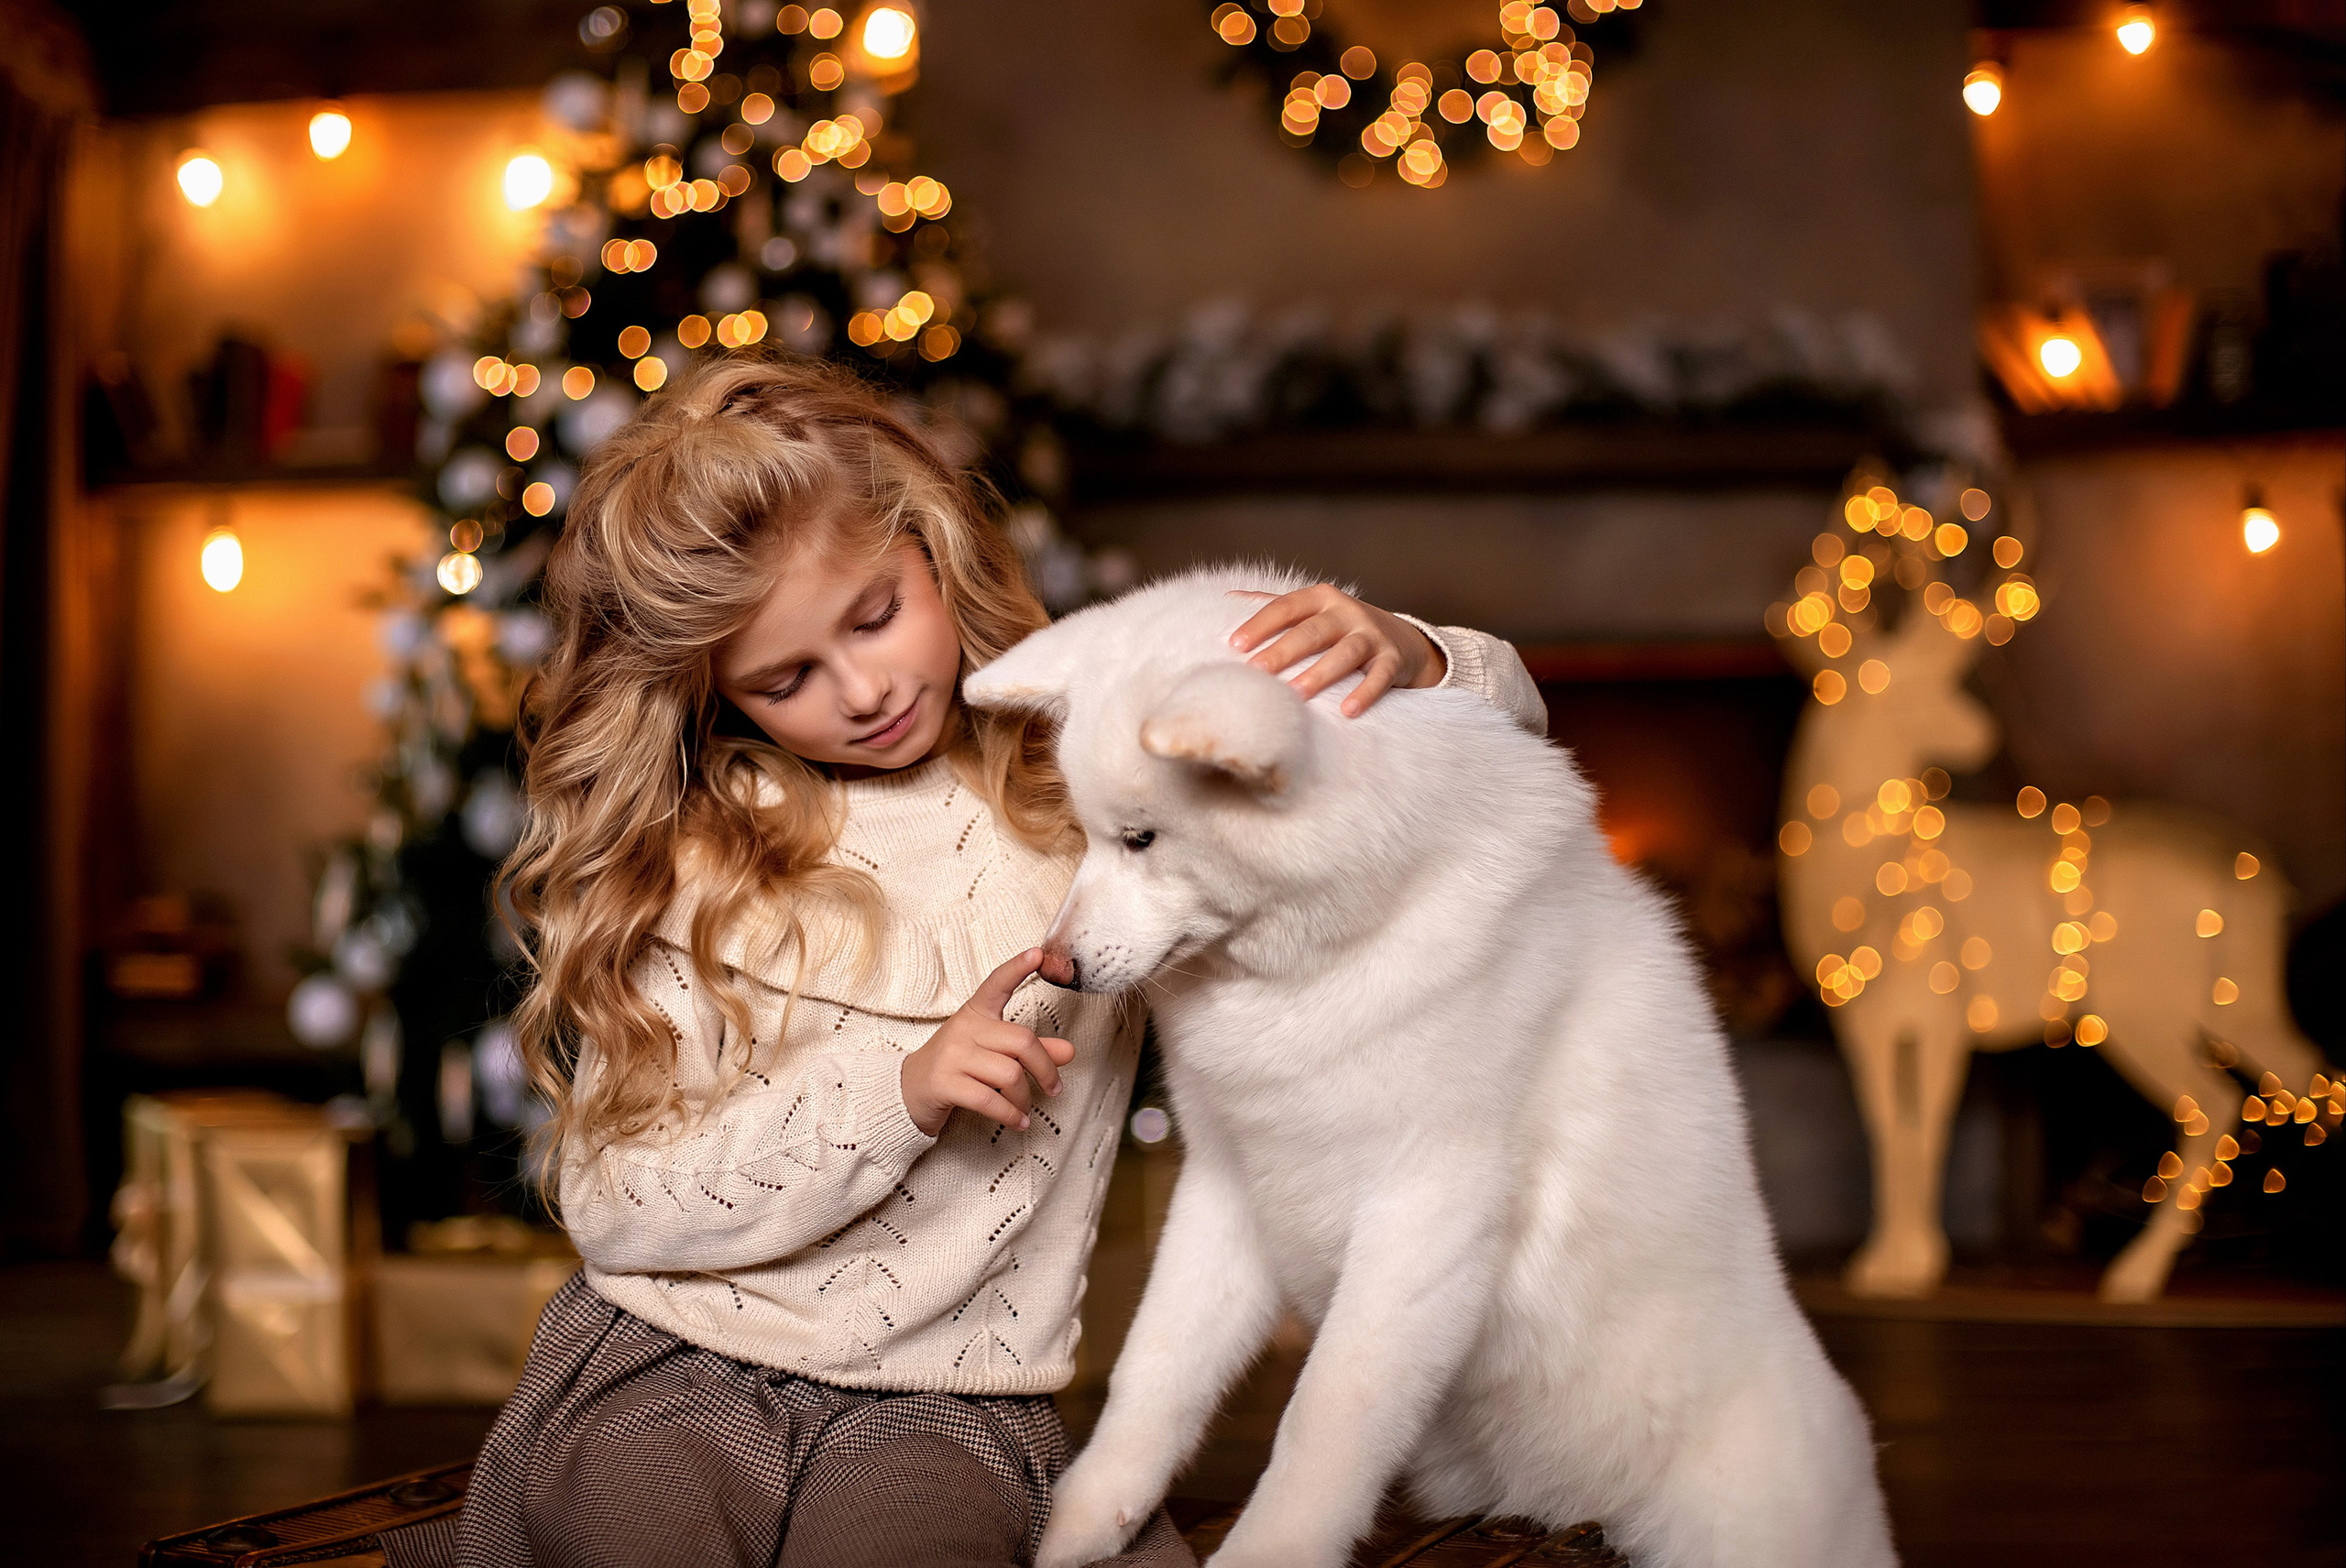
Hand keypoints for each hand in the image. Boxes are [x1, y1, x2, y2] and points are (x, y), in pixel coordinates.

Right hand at [900, 949, 1074, 1135]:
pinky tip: (1018, 1123)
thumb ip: (1031, 1051)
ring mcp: (952, 1056)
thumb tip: (1069, 1052)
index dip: (1017, 968)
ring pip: (1009, 1074)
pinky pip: (990, 1100)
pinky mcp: (944, 1084)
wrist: (908, 1092)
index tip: (1038, 953)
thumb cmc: (957, 1066)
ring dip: (1025, 1098)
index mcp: (975, 1013)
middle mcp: (964, 1029)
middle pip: (1022, 1042)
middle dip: (1045, 1070)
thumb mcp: (991, 1051)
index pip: (996, 984)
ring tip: (1025, 1109)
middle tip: (1054, 1088)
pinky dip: (1011, 1116)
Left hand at [1228, 585, 1445, 717]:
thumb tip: (1229, 599)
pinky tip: (1348, 710)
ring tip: (1296, 694)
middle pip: (1312, 631)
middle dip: (1283, 651)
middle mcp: (1347, 612)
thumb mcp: (1315, 609)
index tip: (1235, 644)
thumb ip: (1275, 604)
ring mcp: (1372, 634)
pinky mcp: (1392, 659)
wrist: (1404, 640)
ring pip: (1345, 653)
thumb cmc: (1344, 627)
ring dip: (1320, 673)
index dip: (1261, 624)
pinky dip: (1365, 692)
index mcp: (1321, 597)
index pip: (1286, 607)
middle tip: (1257, 671)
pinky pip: (1379, 676)